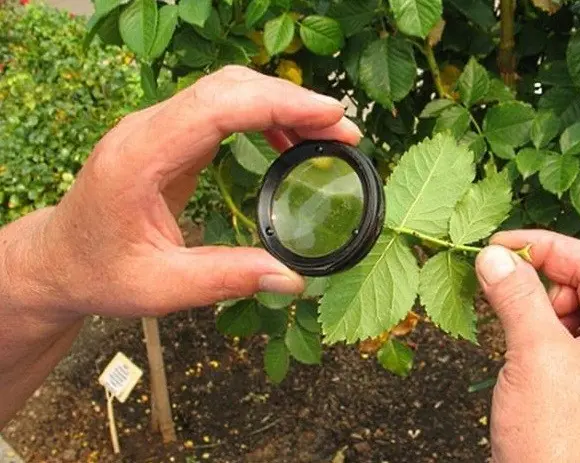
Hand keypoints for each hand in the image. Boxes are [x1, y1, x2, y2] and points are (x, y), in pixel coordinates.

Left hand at [10, 65, 362, 318]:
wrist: (59, 259)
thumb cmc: (99, 272)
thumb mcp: (160, 289)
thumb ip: (227, 279)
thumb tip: (294, 280)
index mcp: (138, 158)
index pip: (215, 107)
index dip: (277, 104)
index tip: (329, 115)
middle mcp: (146, 130)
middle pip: (228, 88)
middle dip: (291, 100)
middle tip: (343, 129)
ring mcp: (157, 128)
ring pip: (228, 91)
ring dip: (281, 104)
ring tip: (328, 134)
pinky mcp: (169, 136)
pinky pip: (222, 109)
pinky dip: (263, 117)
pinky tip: (289, 143)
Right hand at [476, 231, 579, 461]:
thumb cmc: (550, 434)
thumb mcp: (533, 353)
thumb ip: (517, 296)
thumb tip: (494, 255)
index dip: (551, 247)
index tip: (504, 243)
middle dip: (551, 271)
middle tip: (509, 269)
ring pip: (577, 306)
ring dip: (540, 296)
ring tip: (504, 301)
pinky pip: (564, 332)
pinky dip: (537, 320)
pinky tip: (511, 323)